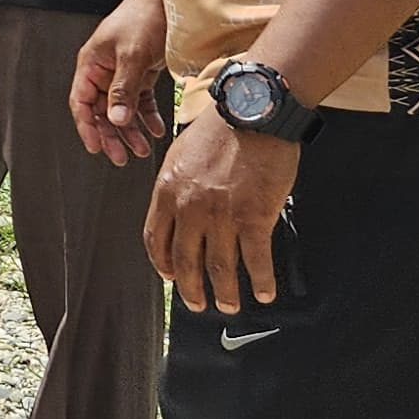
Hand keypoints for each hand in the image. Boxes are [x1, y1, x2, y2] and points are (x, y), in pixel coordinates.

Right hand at [70, 0, 172, 165]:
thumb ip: (122, 89)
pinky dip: (147, 116)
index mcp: (91, 64)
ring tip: (142, 149)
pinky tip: (156, 129)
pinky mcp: (142, 72)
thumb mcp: (132, 56)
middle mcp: (104, 70)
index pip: (80, 102)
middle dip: (112, 135)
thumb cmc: (144, 17)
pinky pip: (140, 100)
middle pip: (101, 110)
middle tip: (121, 157)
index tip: (96, 147)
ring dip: (131, 130)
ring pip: (122, 109)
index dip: (86, 126)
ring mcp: (123, 72)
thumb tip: (115, 119)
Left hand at [146, 110, 301, 312]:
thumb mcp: (181, 155)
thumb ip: (176, 187)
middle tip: (198, 304)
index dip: (162, 263)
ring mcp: (222, 215)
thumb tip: (177, 212)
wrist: (253, 113)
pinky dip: (260, 280)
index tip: (170, 276)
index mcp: (167, 191)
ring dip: (225, 293)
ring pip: (220, 267)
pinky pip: (256, 259)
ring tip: (229, 305)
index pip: (155, 239)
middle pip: (185, 260)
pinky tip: (263, 292)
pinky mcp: (255, 217)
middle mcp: (190, 208)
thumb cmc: (220, 129)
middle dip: (191, 289)